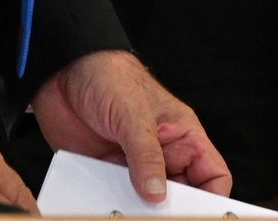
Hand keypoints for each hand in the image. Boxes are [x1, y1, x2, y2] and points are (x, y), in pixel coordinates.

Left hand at [32, 49, 231, 201]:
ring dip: (140, 211)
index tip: (202, 213)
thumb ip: (146, 154)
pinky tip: (106, 207)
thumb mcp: (133, 113)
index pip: (213, 174)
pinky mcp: (106, 172)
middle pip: (182, 196)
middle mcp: (162, 154)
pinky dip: (112, 207)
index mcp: (182, 135)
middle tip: (159, 216)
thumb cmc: (108, 74)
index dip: (214, 197)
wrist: (63, 71)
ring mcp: (134, 165)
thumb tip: (157, 193)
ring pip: (148, 203)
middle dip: (174, 210)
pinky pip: (116, 198)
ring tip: (130, 212)